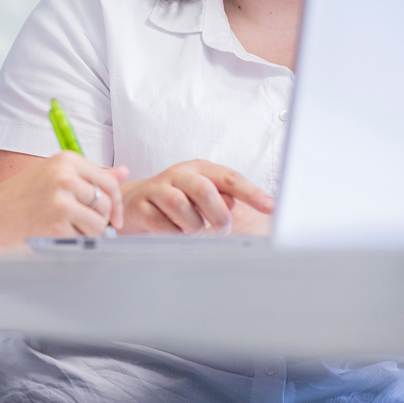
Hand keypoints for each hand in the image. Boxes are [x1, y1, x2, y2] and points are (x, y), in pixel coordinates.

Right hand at [0, 151, 127, 244]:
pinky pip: (85, 238)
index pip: (109, 181)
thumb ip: (89, 175)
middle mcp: (66, 175)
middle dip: (100, 220)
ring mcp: (61, 199)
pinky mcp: (57, 222)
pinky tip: (55, 235)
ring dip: (87, 233)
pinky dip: (75, 242)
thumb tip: (123, 171)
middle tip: (80, 226)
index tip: (113, 217)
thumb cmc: (17, 198)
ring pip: (99, 223)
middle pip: (106, 204)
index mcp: (66, 159)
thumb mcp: (52, 176)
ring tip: (64, 229)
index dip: (115, 203)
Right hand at [119, 160, 273, 235]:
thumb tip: (232, 206)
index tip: (271, 207)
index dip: (251, 193)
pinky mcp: (141, 206)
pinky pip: (162, 224)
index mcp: (200, 169)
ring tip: (194, 229)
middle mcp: (179, 174)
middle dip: (218, 215)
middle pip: (205, 190)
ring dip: (194, 226)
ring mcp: (157, 189)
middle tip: (222, 230)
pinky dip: (173, 233)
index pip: (230, 178)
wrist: (132, 203)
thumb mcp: (202, 195)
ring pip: (182, 207)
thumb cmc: (177, 200)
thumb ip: (222, 198)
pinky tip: (173, 230)